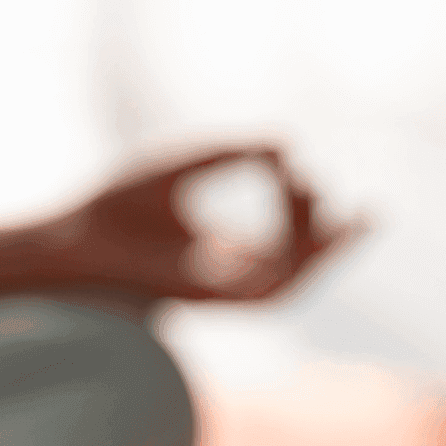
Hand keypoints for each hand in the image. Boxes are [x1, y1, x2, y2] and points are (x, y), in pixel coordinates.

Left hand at [41, 145, 365, 304]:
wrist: (75, 236)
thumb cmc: (113, 205)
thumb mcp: (184, 166)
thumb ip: (232, 154)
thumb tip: (284, 144)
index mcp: (220, 250)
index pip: (283, 238)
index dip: (301, 201)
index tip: (291, 161)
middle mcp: (226, 275)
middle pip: (299, 264)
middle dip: (337, 240)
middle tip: (371, 209)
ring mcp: (220, 291)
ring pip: (293, 281)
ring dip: (325, 251)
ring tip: (353, 220)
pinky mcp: (211, 300)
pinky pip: (270, 292)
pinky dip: (297, 262)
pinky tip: (310, 231)